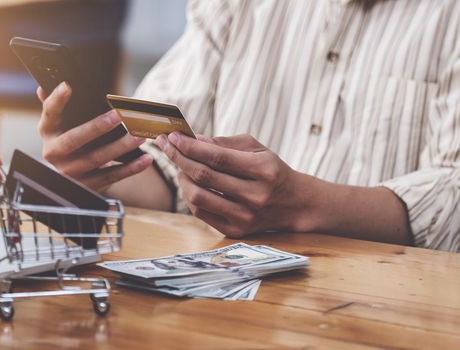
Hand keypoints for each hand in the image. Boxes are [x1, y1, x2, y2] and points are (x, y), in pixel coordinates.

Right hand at [37, 83, 152, 191]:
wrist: (71, 177)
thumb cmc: (69, 140)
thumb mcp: (59, 124)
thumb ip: (54, 107)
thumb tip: (43, 87)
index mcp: (47, 132)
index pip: (49, 114)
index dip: (56, 100)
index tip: (67, 85)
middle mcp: (54, 153)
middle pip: (74, 139)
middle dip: (97, 127)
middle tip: (119, 115)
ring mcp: (69, 173)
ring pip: (96, 159)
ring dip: (121, 147)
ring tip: (140, 135)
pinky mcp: (86, 186)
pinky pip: (111, 177)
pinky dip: (131, 168)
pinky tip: (145, 158)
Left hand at [155, 133, 305, 236]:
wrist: (294, 204)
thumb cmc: (271, 170)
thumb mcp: (257, 149)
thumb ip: (225, 143)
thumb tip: (194, 140)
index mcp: (264, 170)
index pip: (218, 157)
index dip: (191, 147)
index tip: (173, 136)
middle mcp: (256, 195)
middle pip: (204, 176)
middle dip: (179, 158)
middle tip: (166, 146)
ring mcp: (245, 216)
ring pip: (198, 197)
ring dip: (182, 178)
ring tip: (180, 166)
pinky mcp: (236, 231)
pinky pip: (201, 213)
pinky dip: (189, 196)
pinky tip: (189, 184)